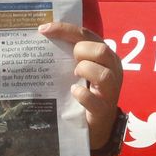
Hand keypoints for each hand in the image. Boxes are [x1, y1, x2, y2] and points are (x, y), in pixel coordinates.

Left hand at [38, 21, 123, 152]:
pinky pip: (94, 100)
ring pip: (103, 74)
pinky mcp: (103, 110)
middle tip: (71, 61)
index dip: (65, 29)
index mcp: (106, 56)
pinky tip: (73, 92)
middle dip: (81, 51)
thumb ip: (71, 55)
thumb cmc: (86, 92)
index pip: (87, 35)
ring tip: (74, 76)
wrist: (95, 126)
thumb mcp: (81, 70)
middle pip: (101, 50)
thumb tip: (43, 37)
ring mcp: (110, 91)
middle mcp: (113, 70)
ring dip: (84, 70)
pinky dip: (81, 94)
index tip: (43, 29)